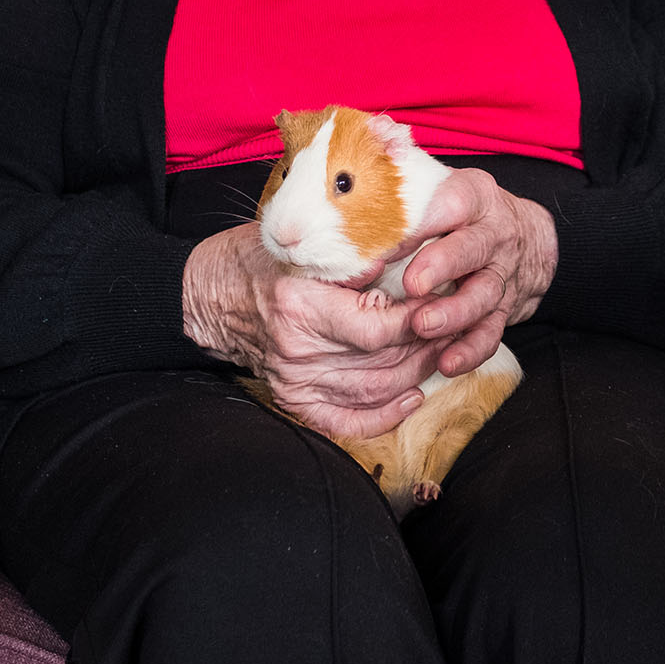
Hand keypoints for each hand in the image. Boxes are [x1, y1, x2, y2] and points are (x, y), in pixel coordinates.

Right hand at [182, 225, 437, 438]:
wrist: (208, 295)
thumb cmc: (257, 259)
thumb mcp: (303, 242)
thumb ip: (353, 254)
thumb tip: (407, 257)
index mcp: (300, 306)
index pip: (377, 329)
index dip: (419, 319)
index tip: (443, 301)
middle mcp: (296, 350)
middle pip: (383, 363)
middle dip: (428, 346)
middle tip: (457, 324)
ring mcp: (293, 380)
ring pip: (374, 391)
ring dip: (417, 375)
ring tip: (444, 352)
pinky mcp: (291, 398)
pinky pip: (344, 421)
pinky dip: (383, 416)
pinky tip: (412, 398)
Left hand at [390, 167, 559, 378]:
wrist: (526, 238)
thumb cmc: (463, 213)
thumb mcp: (442, 190)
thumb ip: (402, 195)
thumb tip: (345, 198)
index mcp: (474, 196)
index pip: (449, 202)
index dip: (418, 222)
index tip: (385, 239)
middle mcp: (493, 233)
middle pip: (472, 248)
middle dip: (442, 265)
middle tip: (412, 285)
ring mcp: (501, 273)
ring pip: (484, 294)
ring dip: (454, 312)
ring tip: (423, 326)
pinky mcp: (504, 308)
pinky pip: (492, 332)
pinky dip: (470, 350)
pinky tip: (447, 363)